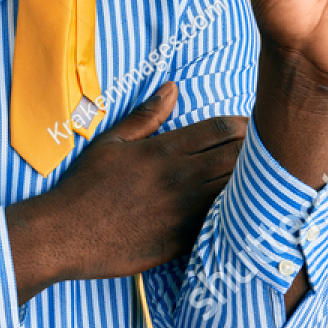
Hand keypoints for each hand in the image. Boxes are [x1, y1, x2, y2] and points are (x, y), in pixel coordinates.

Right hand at [5, 82, 245, 303]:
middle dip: (254, 150)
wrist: (67, 235)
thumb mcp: (111, 142)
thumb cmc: (85, 186)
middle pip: (237, 158)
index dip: (241, 124)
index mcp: (165, 151)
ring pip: (236, 190)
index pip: (220, 129)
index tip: (248, 125)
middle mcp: (181, 179)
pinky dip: (235, 212)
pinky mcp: (184, 239)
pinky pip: (222, 222)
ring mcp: (186, 212)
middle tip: (261, 149)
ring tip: (256, 177)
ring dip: (249, 181)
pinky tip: (239, 209)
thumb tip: (172, 88)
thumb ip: (146, 115)